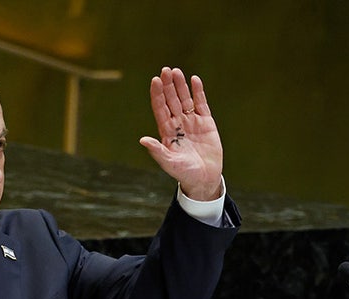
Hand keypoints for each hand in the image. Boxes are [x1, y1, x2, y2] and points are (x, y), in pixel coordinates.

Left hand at [139, 67, 223, 200]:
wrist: (204, 179)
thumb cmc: (183, 173)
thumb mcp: (169, 163)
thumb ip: (157, 151)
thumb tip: (142, 140)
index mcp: (166, 131)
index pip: (160, 108)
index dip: (157, 95)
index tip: (155, 81)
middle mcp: (177, 123)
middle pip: (171, 100)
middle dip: (168, 85)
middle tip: (165, 70)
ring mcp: (191, 121)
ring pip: (185, 99)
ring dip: (180, 85)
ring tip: (176, 71)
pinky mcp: (206, 122)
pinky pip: (201, 104)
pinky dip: (198, 92)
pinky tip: (194, 80)